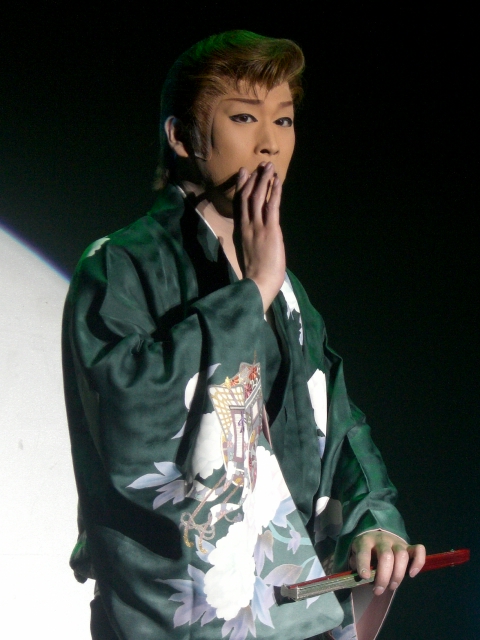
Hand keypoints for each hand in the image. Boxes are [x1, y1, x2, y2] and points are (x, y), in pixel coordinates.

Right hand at [234, 162, 285, 311]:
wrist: (258, 283)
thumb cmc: (252, 273)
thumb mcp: (239, 253)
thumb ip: (226, 242)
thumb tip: (217, 236)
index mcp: (239, 231)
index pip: (238, 204)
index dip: (241, 187)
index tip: (243, 173)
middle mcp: (246, 225)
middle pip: (247, 196)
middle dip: (253, 178)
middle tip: (259, 165)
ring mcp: (257, 227)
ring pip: (258, 197)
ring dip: (264, 180)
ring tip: (268, 166)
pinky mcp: (270, 230)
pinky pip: (271, 206)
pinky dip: (275, 192)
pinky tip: (277, 181)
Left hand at [350, 531, 425, 595]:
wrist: (377, 537)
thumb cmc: (366, 552)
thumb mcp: (356, 556)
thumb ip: (357, 566)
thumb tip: (364, 577)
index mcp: (365, 541)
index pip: (364, 551)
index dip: (364, 564)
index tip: (365, 577)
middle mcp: (382, 540)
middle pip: (386, 556)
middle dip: (383, 577)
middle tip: (379, 591)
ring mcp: (396, 542)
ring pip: (401, 555)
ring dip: (398, 574)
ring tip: (392, 586)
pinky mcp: (408, 546)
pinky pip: (418, 550)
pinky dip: (418, 562)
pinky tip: (412, 574)